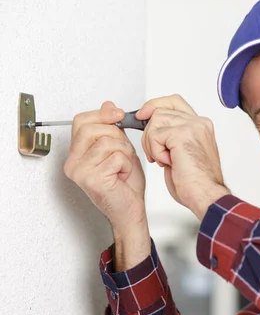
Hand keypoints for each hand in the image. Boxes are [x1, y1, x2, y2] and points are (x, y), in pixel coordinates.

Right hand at [64, 101, 146, 230]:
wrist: (131, 209)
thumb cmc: (125, 184)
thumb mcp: (121, 149)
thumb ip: (112, 129)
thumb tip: (108, 105)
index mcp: (76, 153)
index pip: (81, 121)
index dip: (101, 114)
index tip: (118, 114)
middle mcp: (73, 162)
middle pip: (93, 128)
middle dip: (117, 136)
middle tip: (123, 154)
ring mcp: (80, 171)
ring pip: (108, 142)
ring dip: (125, 153)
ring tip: (123, 167)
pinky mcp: (91, 179)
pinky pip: (116, 157)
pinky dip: (127, 165)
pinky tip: (123, 176)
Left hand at [137, 94, 230, 220]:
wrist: (205, 196)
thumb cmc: (195, 183)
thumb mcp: (181, 153)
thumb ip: (172, 136)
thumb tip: (151, 127)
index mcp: (200, 126)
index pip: (174, 102)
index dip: (155, 105)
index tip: (142, 116)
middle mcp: (199, 123)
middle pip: (160, 109)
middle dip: (149, 131)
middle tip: (154, 152)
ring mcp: (193, 126)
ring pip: (155, 121)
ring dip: (152, 143)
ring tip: (164, 160)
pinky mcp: (183, 134)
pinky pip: (155, 135)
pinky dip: (155, 151)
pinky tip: (168, 163)